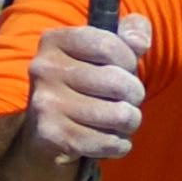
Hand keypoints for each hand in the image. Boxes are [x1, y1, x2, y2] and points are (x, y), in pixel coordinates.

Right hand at [14, 16, 148, 180]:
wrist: (41, 141)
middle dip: (135, 96)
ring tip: (118, 122)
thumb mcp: (102, 56)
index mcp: (54, 41)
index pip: (109, 45)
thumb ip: (128, 35)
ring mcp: (46, 103)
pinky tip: (106, 141)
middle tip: (126, 102)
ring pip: (119, 114)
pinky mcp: (52, 136)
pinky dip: (119, 145)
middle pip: (118, 81)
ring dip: (130, 123)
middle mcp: (44, 69)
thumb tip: (140, 41)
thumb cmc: (82, 91)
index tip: (125, 70)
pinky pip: (109, 142)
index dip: (129, 61)